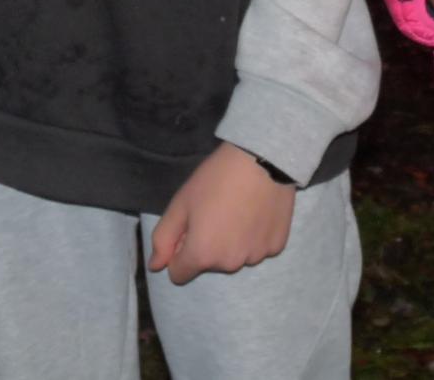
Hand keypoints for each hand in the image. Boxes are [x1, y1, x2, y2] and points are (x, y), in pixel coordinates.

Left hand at [148, 142, 292, 284]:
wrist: (263, 159)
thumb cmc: (217, 178)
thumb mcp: (181, 203)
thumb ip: (163, 239)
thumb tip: (156, 266)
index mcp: (202, 255)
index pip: (179, 274)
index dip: (180, 251)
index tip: (192, 228)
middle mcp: (229, 264)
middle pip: (210, 264)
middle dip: (209, 246)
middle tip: (217, 213)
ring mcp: (256, 256)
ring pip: (236, 257)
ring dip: (234, 243)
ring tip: (240, 211)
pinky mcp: (277, 246)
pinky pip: (259, 249)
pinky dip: (256, 237)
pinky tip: (258, 213)